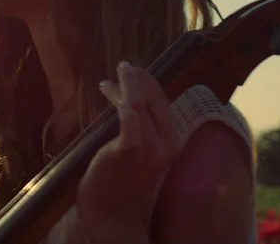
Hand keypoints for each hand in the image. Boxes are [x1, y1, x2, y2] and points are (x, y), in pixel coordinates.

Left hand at [76, 61, 181, 242]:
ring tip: (107, 83)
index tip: (133, 72)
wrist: (112, 211)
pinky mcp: (128, 150)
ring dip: (121, 88)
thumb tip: (131, 101)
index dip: (148, 82)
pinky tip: (113, 94)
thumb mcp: (141, 152)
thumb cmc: (122, 180)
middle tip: (123, 68)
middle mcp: (167, 143)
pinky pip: (129, 122)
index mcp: (173, 142)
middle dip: (137, 78)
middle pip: (153, 98)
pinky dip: (123, 104)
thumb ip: (142, 129)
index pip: (162, 102)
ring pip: (136, 104)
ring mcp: (149, 148)